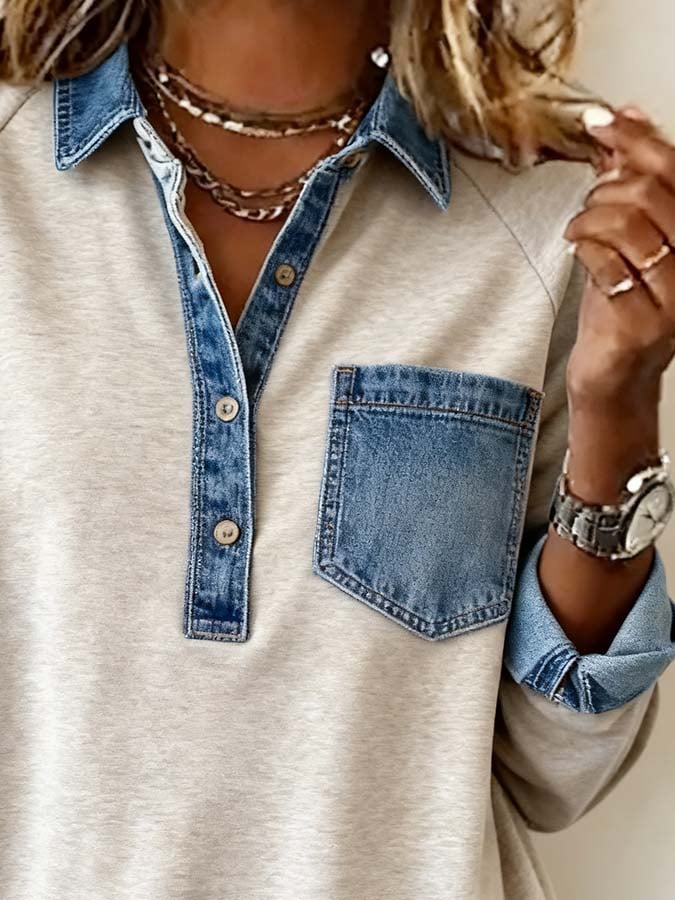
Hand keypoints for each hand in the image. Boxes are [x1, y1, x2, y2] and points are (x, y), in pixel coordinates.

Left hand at [564, 107, 674, 410]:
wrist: (616, 370)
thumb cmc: (624, 303)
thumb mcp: (631, 233)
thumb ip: (633, 178)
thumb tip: (630, 114)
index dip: (634, 138)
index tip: (597, 120)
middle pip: (651, 191)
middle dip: (605, 188)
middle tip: (587, 205)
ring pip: (627, 223)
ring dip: (588, 218)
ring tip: (578, 230)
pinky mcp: (645, 322)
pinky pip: (606, 264)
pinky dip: (583, 249)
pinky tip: (579, 253)